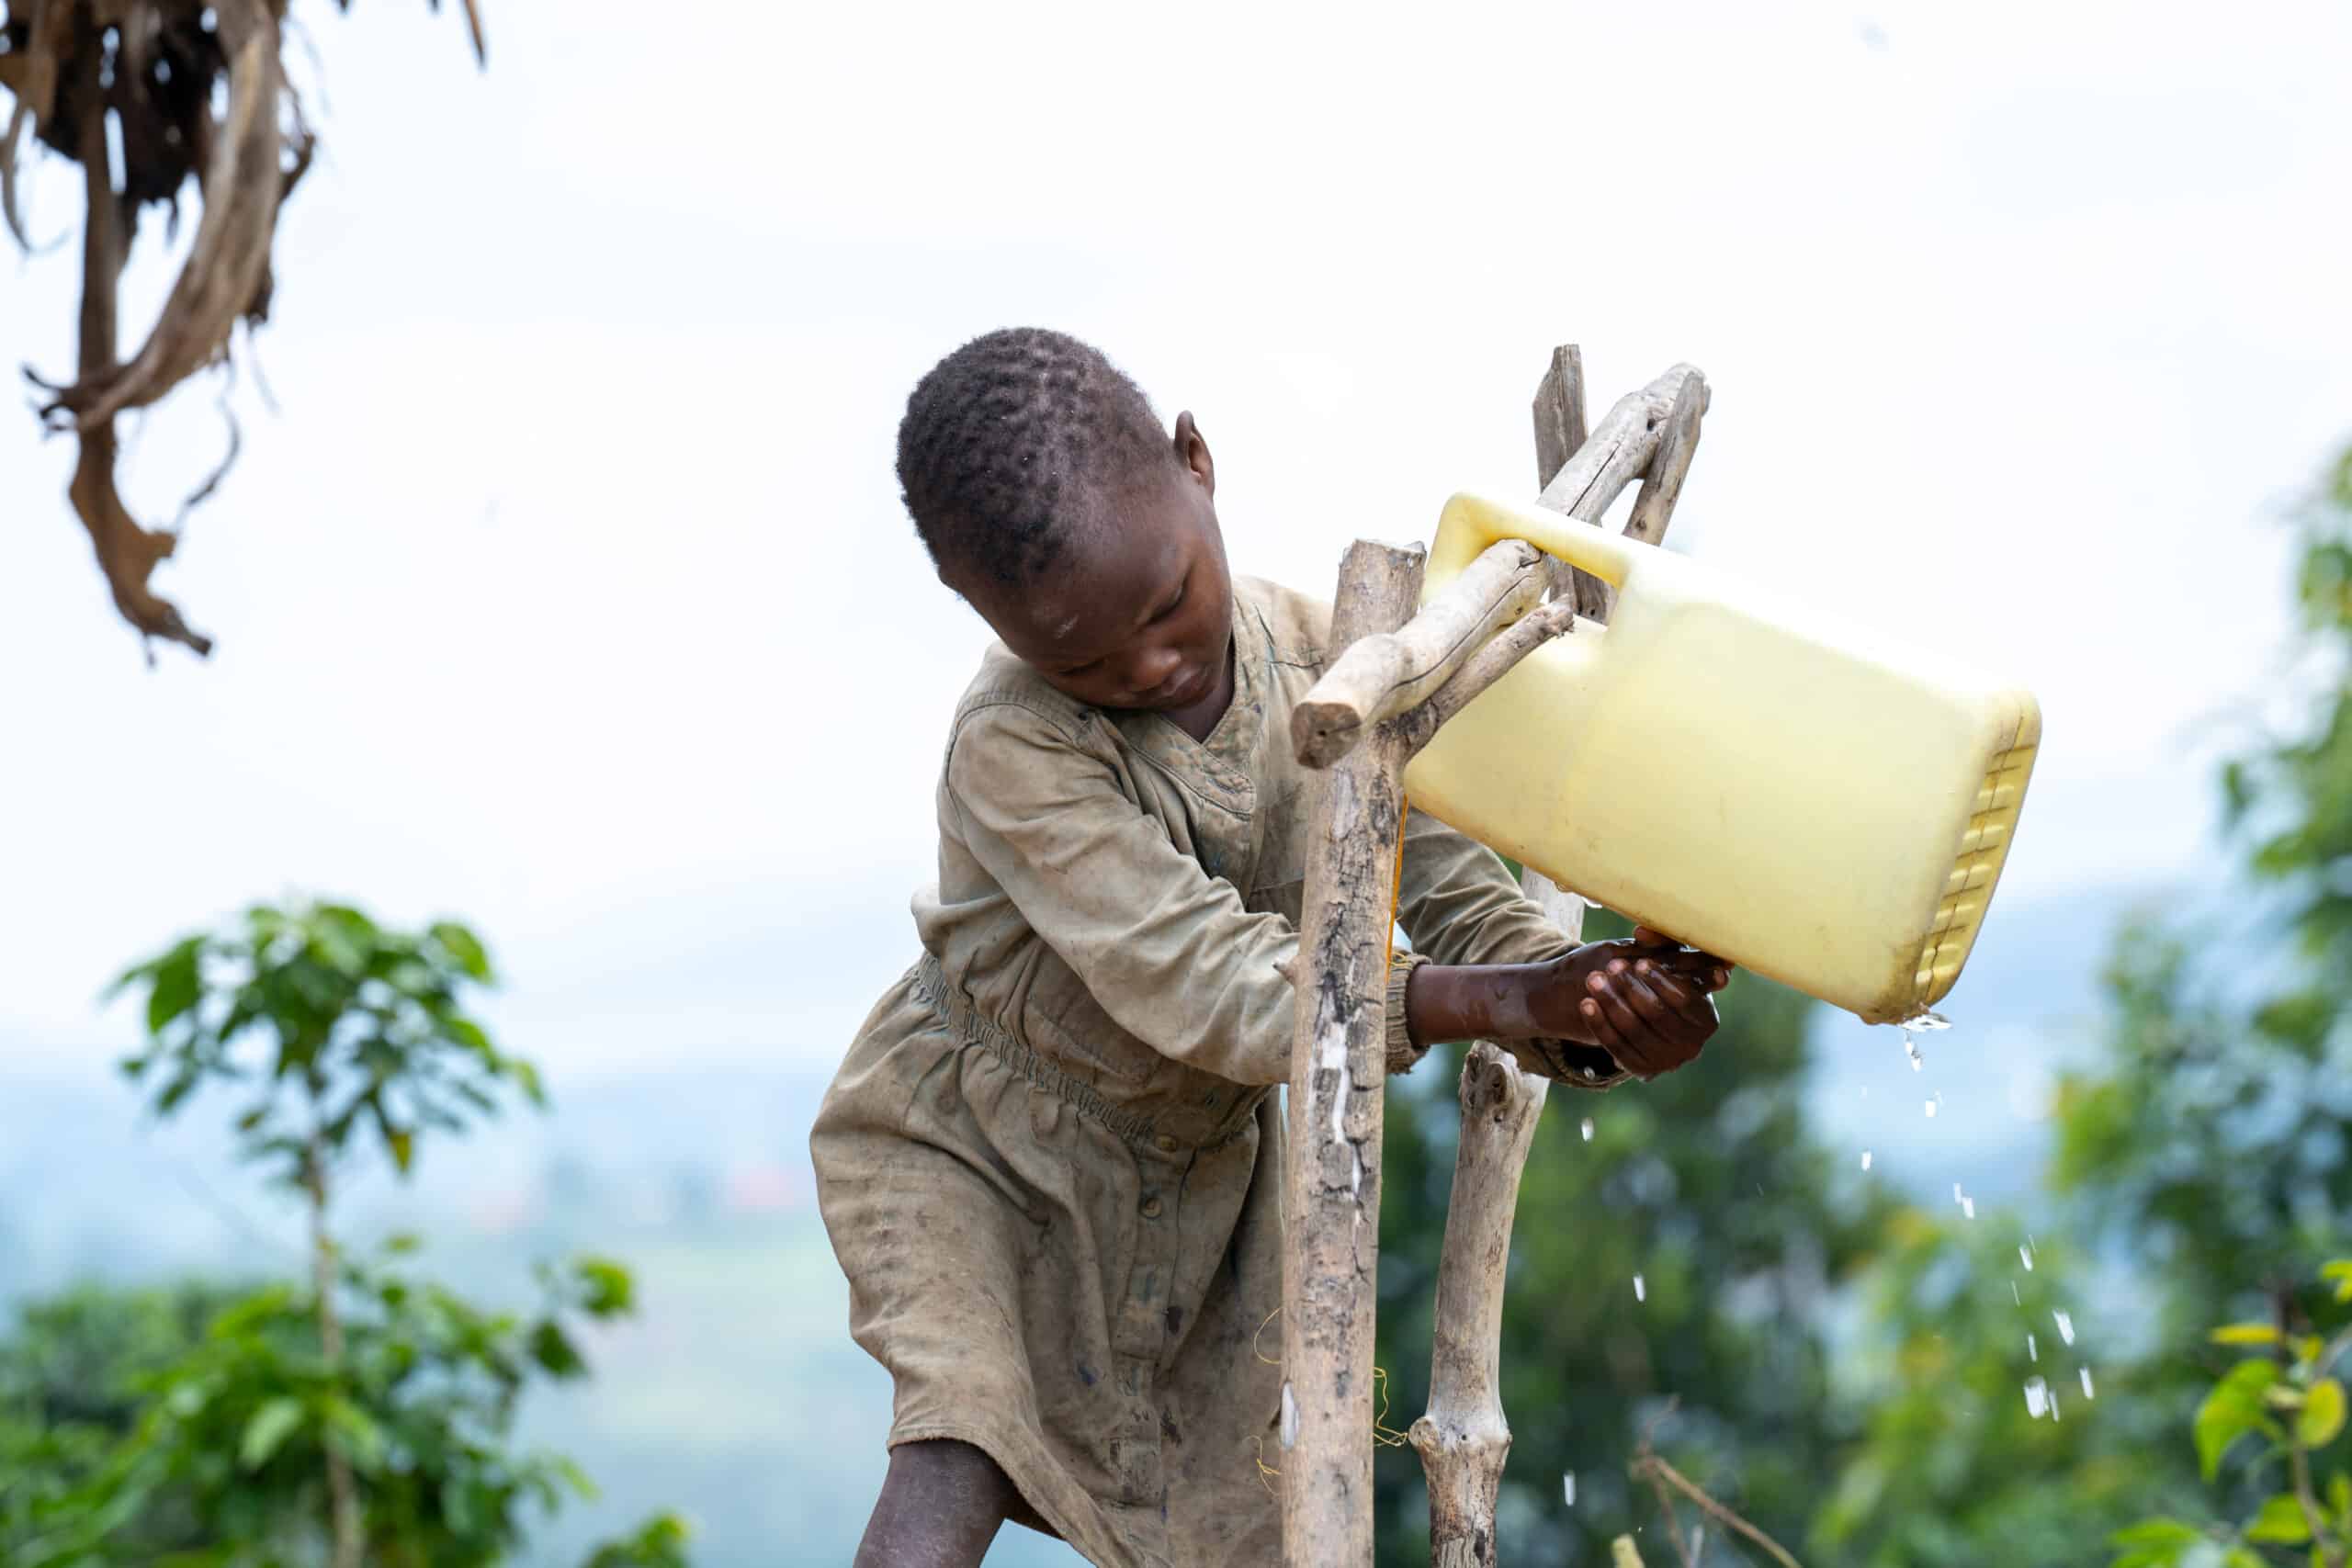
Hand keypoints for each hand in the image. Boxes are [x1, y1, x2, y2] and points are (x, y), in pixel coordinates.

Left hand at [1525, 927, 1731, 1078]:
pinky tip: (1586, 1003)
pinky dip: (1600, 1024)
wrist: (1638, 1017)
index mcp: (1707, 1019)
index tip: (1638, 962)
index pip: (1685, 1000)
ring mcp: (1667, 1062)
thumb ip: (1662, 944)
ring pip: (1635, 1031)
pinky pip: (1617, 1048)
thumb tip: (1641, 932)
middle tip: (1611, 967)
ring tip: (1593, 979)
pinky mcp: (1642, 1070)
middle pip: (1658, 1015)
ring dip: (1611, 1003)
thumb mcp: (1667, 962)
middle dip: (1631, 989)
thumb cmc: (1657, 982)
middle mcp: (1692, 1046)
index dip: (1661, 981)